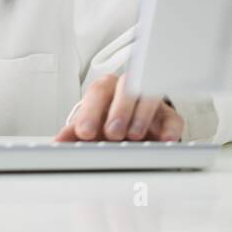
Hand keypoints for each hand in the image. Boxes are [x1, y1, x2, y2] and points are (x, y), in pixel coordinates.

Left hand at [53, 72, 184, 142]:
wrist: (129, 121)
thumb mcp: (90, 124)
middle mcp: (128, 90)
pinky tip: (164, 140)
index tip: (85, 131)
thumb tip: (59, 142)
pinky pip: (172, 118)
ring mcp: (149, 102)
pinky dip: (169, 130)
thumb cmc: (106, 119)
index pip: (98, 92)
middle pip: (126, 89)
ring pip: (149, 98)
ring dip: (141, 117)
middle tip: (112, 132)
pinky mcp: (168, 116)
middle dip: (119, 110)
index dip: (91, 111)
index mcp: (105, 89)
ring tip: (134, 135)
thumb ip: (74, 132)